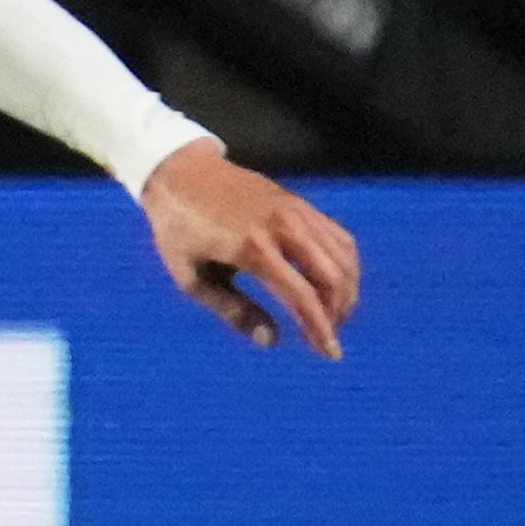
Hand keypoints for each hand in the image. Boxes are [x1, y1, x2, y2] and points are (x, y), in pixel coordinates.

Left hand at [141, 139, 359, 356]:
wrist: (180, 172)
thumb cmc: (178, 230)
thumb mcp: (190, 277)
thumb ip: (232, 311)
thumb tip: (273, 341)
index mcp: (250, 248)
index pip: (301, 295)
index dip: (320, 327)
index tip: (330, 353)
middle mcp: (281, 226)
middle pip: (332, 276)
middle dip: (339, 313)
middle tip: (327, 337)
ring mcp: (295, 210)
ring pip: (343, 256)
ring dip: (346, 291)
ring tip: (332, 316)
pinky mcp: (300, 203)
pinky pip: (338, 236)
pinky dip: (345, 264)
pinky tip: (334, 285)